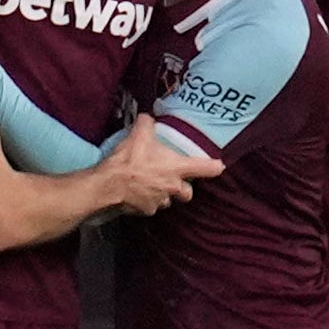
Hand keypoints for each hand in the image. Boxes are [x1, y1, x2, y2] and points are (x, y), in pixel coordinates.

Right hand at [107, 115, 221, 213]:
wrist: (109, 185)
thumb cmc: (129, 160)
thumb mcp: (138, 135)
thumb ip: (146, 124)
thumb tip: (146, 117)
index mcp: (177, 168)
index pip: (206, 169)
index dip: (214, 167)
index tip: (219, 166)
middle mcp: (174, 187)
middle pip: (188, 193)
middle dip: (184, 188)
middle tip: (174, 179)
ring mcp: (161, 202)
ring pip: (168, 200)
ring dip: (163, 194)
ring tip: (150, 184)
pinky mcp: (147, 211)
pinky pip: (151, 206)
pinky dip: (146, 201)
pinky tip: (136, 193)